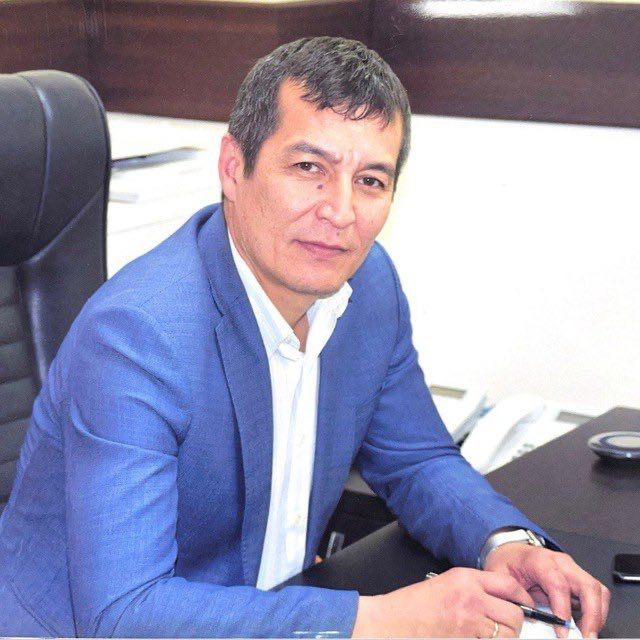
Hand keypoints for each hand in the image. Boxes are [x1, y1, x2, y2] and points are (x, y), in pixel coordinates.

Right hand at [352, 567, 536, 637]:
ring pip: (508, 633)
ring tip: (492, 634)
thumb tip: (503, 598)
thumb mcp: (447, 582)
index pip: (509, 584)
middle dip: (516, 622)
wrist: (396, 620)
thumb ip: (475, 587)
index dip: (523, 597)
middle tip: (509, 625)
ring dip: (506, 636)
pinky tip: (479, 638)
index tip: (526, 604)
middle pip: (514, 613)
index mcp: (466, 578)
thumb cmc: (417, 603)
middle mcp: (472, 597)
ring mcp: (471, 621)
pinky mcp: (468, 639)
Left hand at [484, 543, 609, 637]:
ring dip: (597, 615)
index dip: (563, 609)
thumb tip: (531, 619)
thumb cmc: (507, 562)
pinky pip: (596, 594)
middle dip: (592, 615)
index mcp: (539, 560)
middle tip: (586, 637)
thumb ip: (513, 596)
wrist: (511, 551)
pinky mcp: (577, 577)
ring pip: (597, 589)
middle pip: (587, 585)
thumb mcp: (500, 576)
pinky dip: (596, 612)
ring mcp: (572, 569)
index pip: (558, 584)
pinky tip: (586, 625)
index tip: (562, 630)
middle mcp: (560, 562)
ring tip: (588, 635)